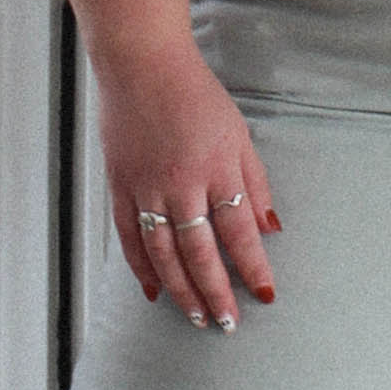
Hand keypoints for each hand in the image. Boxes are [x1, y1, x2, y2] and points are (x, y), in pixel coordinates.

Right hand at [97, 41, 279, 331]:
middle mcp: (181, 184)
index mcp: (216, 169)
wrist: (141, 65)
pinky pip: (130, 237)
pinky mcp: (120, 186)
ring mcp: (146, 187)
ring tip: (198, 318)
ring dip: (182, 290)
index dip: (253, 268)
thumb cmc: (195, 95)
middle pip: (200, 252)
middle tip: (228, 324)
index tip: (264, 295)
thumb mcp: (239, 134)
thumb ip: (254, 183)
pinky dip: (142, 268)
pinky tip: (154, 292)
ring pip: (164, 253)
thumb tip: (270, 228)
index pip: (238, 232)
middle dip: (216, 292)